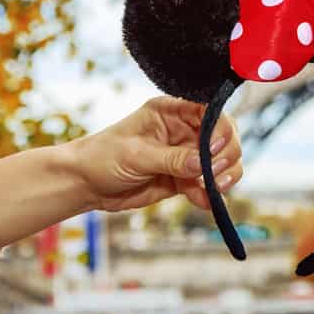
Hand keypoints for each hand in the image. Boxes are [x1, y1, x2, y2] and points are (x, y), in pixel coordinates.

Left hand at [67, 96, 242, 212]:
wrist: (86, 185)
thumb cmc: (103, 157)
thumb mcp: (136, 154)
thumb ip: (172, 159)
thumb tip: (203, 164)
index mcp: (172, 111)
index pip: (209, 111)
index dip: (220, 127)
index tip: (216, 148)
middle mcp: (185, 130)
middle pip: (224, 136)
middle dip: (227, 154)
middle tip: (215, 174)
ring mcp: (187, 155)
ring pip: (222, 162)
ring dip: (226, 175)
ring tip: (216, 188)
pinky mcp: (184, 179)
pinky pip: (207, 185)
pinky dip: (211, 195)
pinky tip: (206, 202)